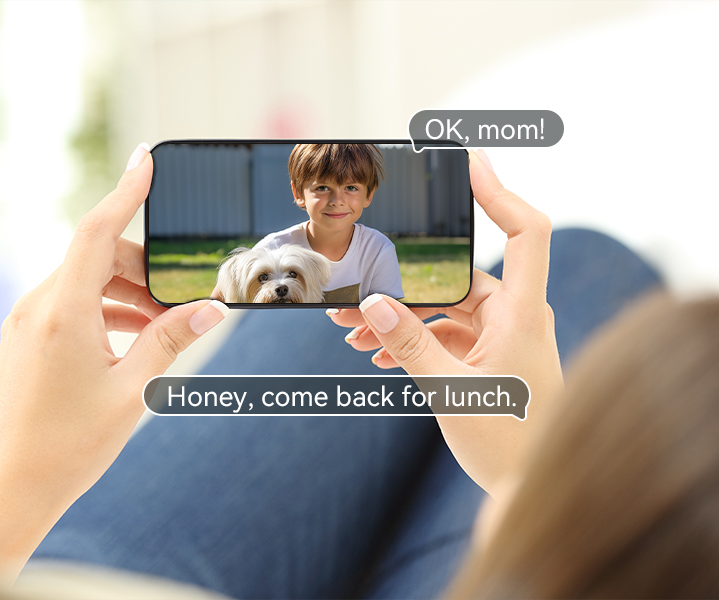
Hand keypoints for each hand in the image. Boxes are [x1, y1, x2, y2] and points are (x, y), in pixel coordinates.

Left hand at [0, 144, 230, 594]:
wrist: (6, 490)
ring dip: (124, 295)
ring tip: (162, 329)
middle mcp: (36, 308)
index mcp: (62, 311)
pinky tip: (129, 345)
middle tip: (181, 299)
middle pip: (95, 258)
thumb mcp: (132, 394)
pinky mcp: (20, 344)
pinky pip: (66, 308)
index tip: (145, 158)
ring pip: (82, 284)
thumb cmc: (65, 447)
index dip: (125, 191)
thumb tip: (209, 309)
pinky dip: (101, 313)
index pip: (96, 230)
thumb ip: (170, 342)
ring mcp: (23, 326)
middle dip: (141, 267)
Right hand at [329, 150, 561, 497]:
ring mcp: (503, 338)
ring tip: (350, 331)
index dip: (499, 191)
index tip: (468, 161)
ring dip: (398, 317)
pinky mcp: (488, 360)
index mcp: (524, 314)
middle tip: (351, 292)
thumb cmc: (508, 445)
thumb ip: (407, 344)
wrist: (528, 491)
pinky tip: (373, 353)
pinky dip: (410, 339)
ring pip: (443, 308)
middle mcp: (517, 318)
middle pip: (458, 276)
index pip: (526, 232)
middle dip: (401, 284)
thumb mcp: (449, 392)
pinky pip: (444, 334)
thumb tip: (370, 302)